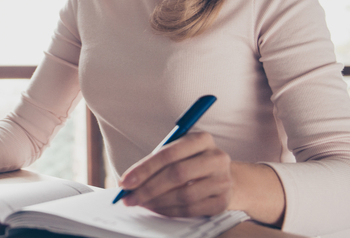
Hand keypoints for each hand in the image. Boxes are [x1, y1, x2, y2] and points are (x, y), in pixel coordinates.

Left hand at [116, 132, 233, 217]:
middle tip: (129, 198)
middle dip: (148, 188)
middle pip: (177, 174)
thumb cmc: (191, 162)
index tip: (125, 182)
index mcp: (202, 139)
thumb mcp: (179, 152)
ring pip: (184, 195)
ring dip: (157, 202)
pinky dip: (170, 211)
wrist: (223, 177)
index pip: (169, 153)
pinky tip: (157, 209)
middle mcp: (217, 158)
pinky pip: (191, 209)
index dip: (144, 169)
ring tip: (142, 203)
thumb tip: (129, 181)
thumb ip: (157, 162)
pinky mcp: (222, 201)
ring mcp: (223, 180)